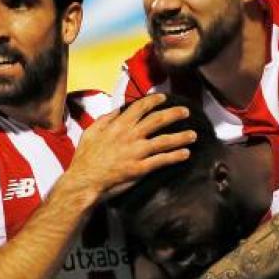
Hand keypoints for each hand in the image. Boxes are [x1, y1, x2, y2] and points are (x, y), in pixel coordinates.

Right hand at [64, 93, 194, 201]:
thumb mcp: (90, 132)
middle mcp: (130, 136)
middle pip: (157, 120)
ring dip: (181, 137)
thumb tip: (117, 110)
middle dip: (174, 114)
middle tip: (186, 112)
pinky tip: (186, 154)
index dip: (154, 101)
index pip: (140, 108)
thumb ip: (105, 119)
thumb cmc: (85, 158)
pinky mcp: (140, 168)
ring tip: (193, 135)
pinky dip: (175, 156)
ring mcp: (136, 152)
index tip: (164, 97)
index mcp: (119, 126)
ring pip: (164, 140)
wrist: (84, 180)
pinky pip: (161, 160)